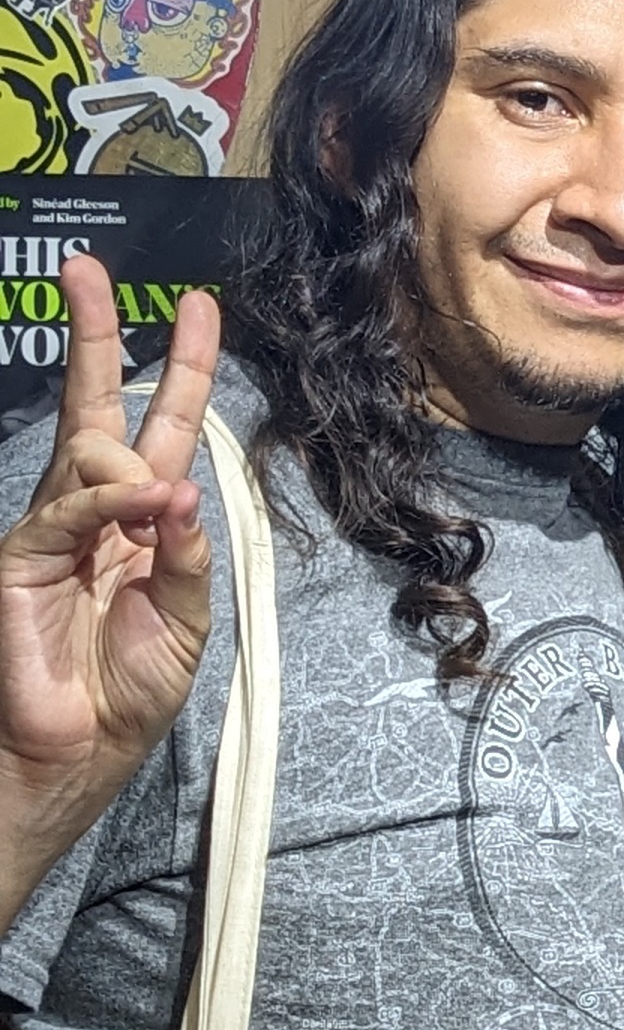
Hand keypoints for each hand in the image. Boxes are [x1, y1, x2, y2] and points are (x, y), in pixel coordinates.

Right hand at [0, 257, 220, 888]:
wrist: (66, 760)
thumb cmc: (120, 698)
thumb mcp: (181, 626)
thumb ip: (187, 558)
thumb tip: (183, 492)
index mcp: (138, 527)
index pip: (160, 431)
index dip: (180, 372)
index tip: (199, 309)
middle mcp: (90, 516)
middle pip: (98, 406)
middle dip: (98, 334)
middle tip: (91, 269)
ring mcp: (49, 531)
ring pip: (89, 449)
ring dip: (138, 464)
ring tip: (160, 505)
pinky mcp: (18, 558)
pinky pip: (71, 508)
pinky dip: (115, 503)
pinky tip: (148, 507)